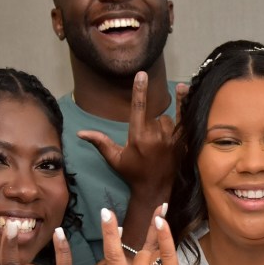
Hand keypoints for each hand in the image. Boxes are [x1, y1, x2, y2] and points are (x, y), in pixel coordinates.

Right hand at [77, 71, 177, 199]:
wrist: (155, 189)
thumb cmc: (132, 173)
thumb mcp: (114, 159)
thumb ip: (100, 142)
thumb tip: (79, 133)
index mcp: (138, 137)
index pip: (138, 108)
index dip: (139, 90)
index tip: (141, 74)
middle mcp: (156, 136)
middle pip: (153, 116)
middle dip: (149, 124)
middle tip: (147, 142)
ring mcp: (171, 139)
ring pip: (166, 119)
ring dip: (162, 126)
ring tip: (158, 143)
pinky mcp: (182, 143)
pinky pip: (184, 119)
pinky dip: (183, 105)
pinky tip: (184, 88)